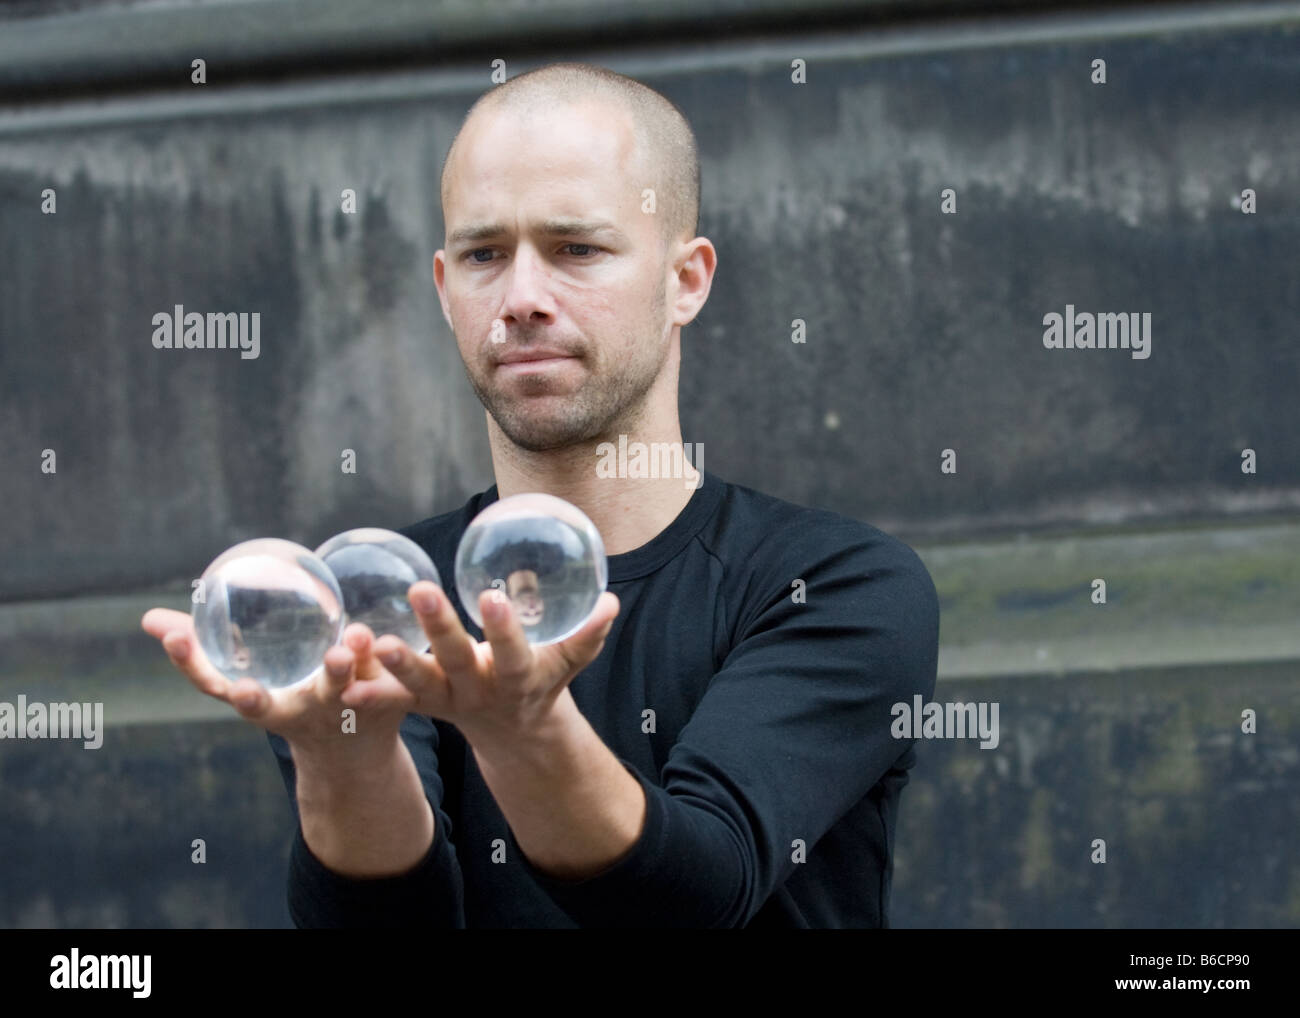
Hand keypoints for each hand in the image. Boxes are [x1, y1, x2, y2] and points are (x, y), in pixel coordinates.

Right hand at [140, 608, 415, 751]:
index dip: (193, 665)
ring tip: (351, 636)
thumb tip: (148, 618)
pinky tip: (392, 635)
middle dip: (260, 696)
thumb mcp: (250, 680)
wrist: (355, 755)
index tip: (175, 638)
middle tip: (256, 677)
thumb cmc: (291, 702)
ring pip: (342, 691)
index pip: (217, 688)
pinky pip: (388, 687)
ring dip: (343, 668)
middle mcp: (298, 714)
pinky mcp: (384, 709)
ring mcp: (341, 714)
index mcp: (262, 705)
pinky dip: (391, 665)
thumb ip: (207, 649)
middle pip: (279, 706)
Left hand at [353, 582, 619, 745]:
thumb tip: (609, 600)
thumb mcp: (569, 662)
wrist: (516, 732)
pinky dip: (369, 694)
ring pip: (419, 684)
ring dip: (396, 664)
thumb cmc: (544, 679)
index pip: (512, 652)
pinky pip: (393, 700)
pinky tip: (342, 684)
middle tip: (422, 590)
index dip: (503, 630)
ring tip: (374, 642)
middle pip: (458, 660)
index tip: (492, 597)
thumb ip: (587, 634)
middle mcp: (480, 691)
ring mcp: (449, 700)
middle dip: (440, 628)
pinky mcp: (423, 703)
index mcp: (517, 679)